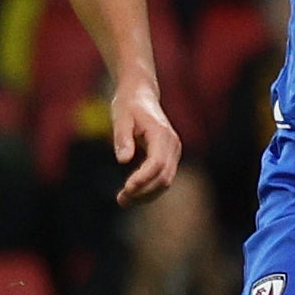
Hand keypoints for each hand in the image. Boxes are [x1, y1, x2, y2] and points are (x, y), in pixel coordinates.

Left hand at [110, 84, 183, 207]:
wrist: (142, 94)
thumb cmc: (128, 104)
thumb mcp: (120, 117)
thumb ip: (122, 138)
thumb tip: (123, 160)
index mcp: (161, 134)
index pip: (157, 163)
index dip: (143, 179)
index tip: (126, 189)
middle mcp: (173, 144)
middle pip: (164, 177)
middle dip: (143, 192)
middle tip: (120, 200)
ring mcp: (174, 151)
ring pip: (165, 181)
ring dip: (146, 194)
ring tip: (123, 201)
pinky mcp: (169, 156)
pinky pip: (163, 177)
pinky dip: (149, 188)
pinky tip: (132, 193)